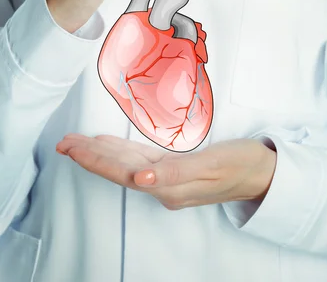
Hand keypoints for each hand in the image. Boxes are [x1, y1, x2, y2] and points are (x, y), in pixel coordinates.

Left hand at [56, 135, 276, 209]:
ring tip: (77, 143)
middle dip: (89, 156)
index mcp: (168, 184)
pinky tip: (110, 146)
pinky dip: (121, 152)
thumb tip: (140, 180)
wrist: (262, 173)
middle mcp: (163, 184)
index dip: (95, 159)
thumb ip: (174, 174)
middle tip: (64, 142)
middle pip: (118, 169)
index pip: (121, 171)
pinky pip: (140, 161)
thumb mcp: (211, 166)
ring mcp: (168, 179)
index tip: (70, 147)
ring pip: (126, 165)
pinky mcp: (176, 171)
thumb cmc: (241, 165)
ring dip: (100, 154)